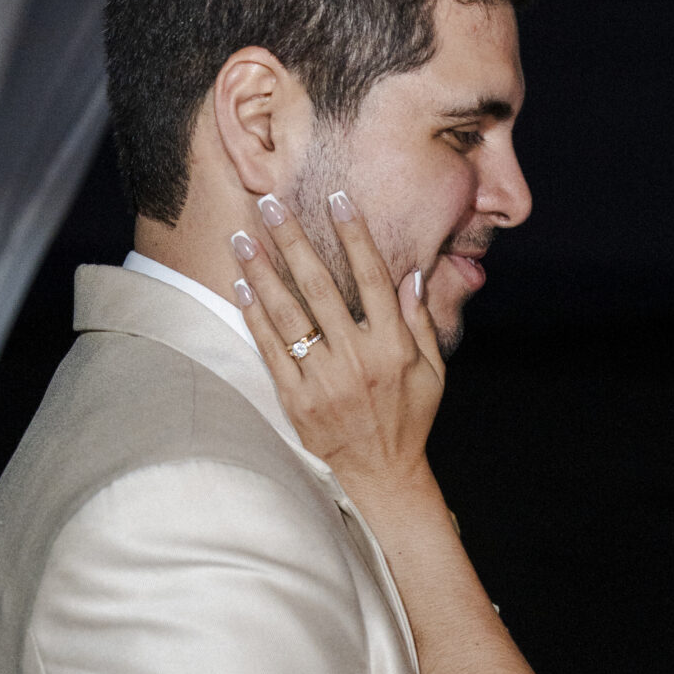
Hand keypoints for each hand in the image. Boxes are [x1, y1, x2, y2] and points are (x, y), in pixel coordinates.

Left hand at [230, 190, 444, 500]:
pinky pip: (271, 351)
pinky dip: (255, 316)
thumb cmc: (410, 418)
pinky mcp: (297, 401)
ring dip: (262, 271)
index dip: (354, 236)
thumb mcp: (432, 371)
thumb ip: (421, 321)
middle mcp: (357, 360)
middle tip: (271, 202)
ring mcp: (323, 381)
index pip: (372, 278)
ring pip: (288, 315)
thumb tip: (411, 273)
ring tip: (242, 237)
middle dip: (294, 240)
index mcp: (393, 348)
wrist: (382, 474)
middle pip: (321, 287)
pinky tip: (242, 285)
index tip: (336, 199)